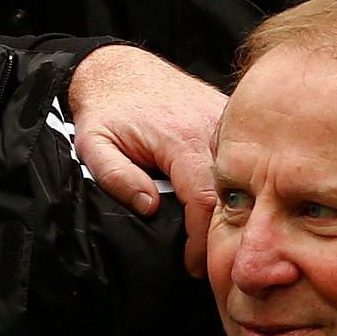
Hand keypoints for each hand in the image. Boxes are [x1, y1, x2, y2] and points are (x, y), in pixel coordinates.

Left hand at [65, 46, 225, 276]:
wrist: (121, 70)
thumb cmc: (106, 109)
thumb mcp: (94, 146)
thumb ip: (117, 178)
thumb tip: (150, 208)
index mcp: (180, 138)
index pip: (204, 200)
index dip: (201, 240)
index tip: (193, 265)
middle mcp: (210, 127)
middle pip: (231, 193)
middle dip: (223, 234)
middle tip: (211, 265)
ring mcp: (223, 121)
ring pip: (242, 177)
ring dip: (233, 213)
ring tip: (218, 244)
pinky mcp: (226, 120)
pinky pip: (240, 160)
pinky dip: (236, 188)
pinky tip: (224, 212)